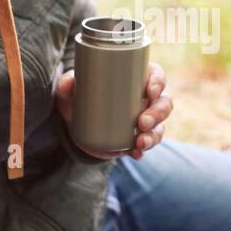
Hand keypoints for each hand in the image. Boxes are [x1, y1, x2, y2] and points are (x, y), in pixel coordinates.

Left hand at [54, 61, 172, 160]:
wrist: (74, 125)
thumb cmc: (79, 98)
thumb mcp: (71, 90)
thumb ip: (67, 84)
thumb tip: (68, 83)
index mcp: (135, 80)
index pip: (156, 76)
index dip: (159, 82)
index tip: (150, 90)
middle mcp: (144, 100)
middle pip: (163, 103)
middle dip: (158, 113)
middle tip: (142, 122)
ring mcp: (142, 121)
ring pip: (159, 126)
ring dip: (154, 135)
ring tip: (140, 143)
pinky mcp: (135, 139)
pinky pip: (146, 145)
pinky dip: (142, 150)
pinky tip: (136, 154)